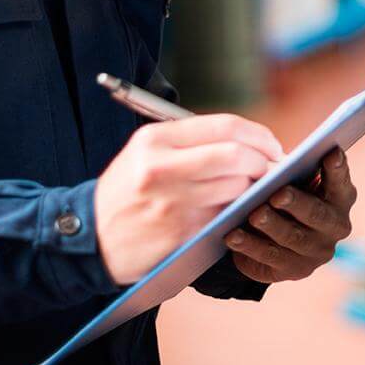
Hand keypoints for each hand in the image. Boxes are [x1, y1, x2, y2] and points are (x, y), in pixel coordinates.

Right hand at [95, 114, 283, 284]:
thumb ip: (192, 143)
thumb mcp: (146, 154)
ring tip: (258, 190)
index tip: (272, 146)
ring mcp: (172, 203)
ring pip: (236, 187)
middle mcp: (162, 167)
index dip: (259, 135)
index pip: (225, 127)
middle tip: (274, 170)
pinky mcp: (180, 234)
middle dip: (265, 162)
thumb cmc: (127, 192)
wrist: (89, 238)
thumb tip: (249, 142)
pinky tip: (240, 211)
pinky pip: (226, 216)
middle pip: (236, 155)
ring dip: (256, 190)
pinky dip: (240, 212)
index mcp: (156, 140)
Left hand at [224, 148, 355, 282]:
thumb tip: (271, 167)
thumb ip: (292, 173)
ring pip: (293, 237)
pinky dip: (250, 245)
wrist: (274, 237)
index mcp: (340, 198)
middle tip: (278, 194)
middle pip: (317, 214)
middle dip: (297, 203)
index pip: (341, 182)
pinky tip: (233, 235)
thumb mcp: (293, 181)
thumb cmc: (287, 196)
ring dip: (272, 225)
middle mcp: (336, 226)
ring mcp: (317, 251)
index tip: (330, 152)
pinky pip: (270, 257)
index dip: (337, 169)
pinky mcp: (295, 270)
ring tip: (254, 214)